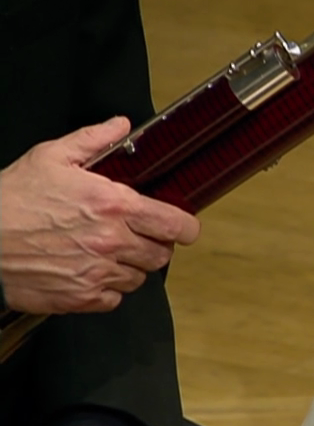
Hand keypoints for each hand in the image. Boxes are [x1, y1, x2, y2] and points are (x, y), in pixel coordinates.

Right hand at [0, 117, 199, 313]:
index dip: (184, 227)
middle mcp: (111, 241)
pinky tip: (87, 271)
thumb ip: (92, 141)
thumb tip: (121, 126)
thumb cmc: (9, 199)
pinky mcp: (81, 298)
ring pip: (138, 278)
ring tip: (102, 252)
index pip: (176, 225)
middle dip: (153, 245)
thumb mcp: (49, 157)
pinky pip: (114, 299)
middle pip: (161, 254)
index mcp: (112, 205)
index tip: (182, 227)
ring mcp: (98, 273)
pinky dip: (107, 289)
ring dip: (128, 267)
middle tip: (132, 236)